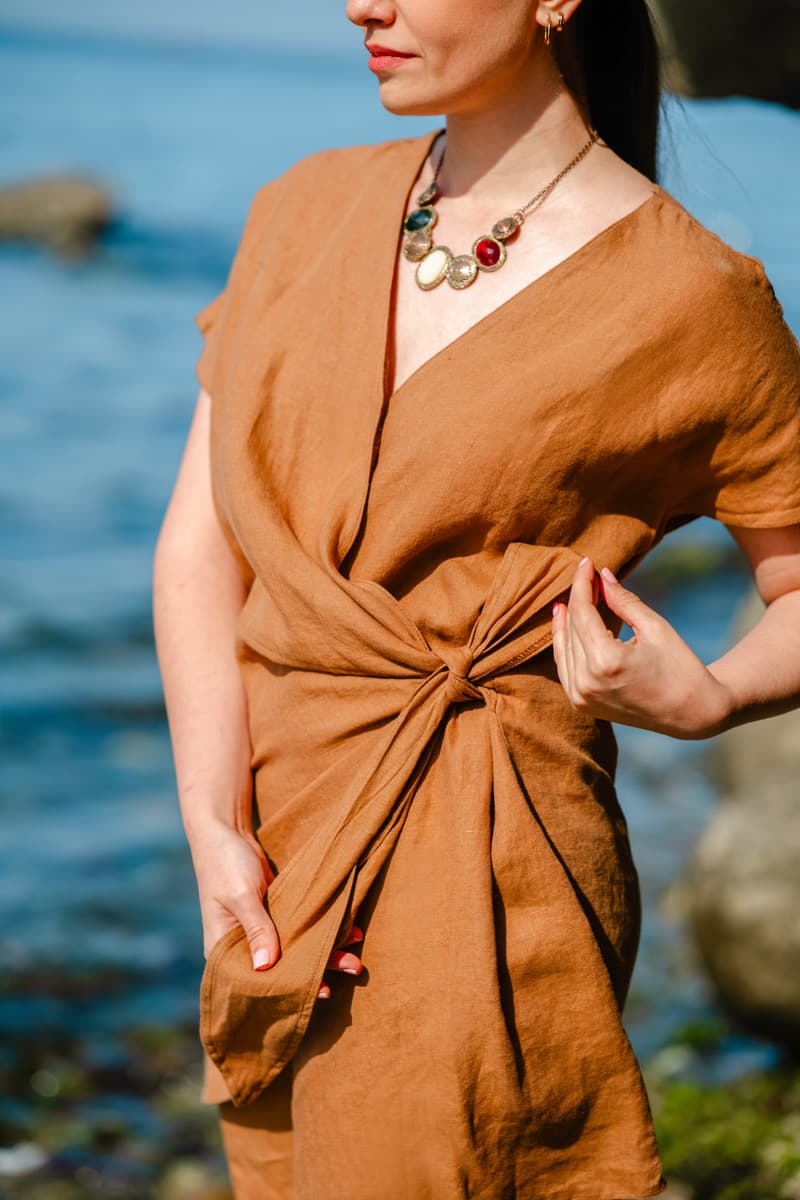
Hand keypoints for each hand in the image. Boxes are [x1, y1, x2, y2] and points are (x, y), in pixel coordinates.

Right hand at [192, 819, 362, 998]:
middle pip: (282, 971)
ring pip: (296, 952)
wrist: (226, 831)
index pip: (256, 984)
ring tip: (356, 958)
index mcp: (224, 952)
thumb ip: (256, 928)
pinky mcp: (274, 917)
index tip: (319, 992)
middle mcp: (242, 949)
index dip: (288, 990)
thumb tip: (267, 966)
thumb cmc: (224, 862)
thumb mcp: (241, 894)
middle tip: (352, 970)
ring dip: (326, 954)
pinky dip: (323, 932)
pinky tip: (350, 933)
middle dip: (317, 973)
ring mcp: (260, 933)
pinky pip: (300, 931)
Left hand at [550, 556, 732, 738]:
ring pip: (563, 648)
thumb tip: (602, 575)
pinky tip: (568, 623)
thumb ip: (623, 601)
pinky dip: (565, 644)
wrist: (692, 713)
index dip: (582, 584)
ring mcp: (580, 698)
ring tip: (572, 596)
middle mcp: (586, 683)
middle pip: (572, 628)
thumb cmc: (680, 666)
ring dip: (566, 620)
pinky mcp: (581, 705)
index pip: (583, 612)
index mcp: (606, 662)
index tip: (586, 562)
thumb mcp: (654, 627)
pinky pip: (565, 668)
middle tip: (586, 574)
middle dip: (578, 598)